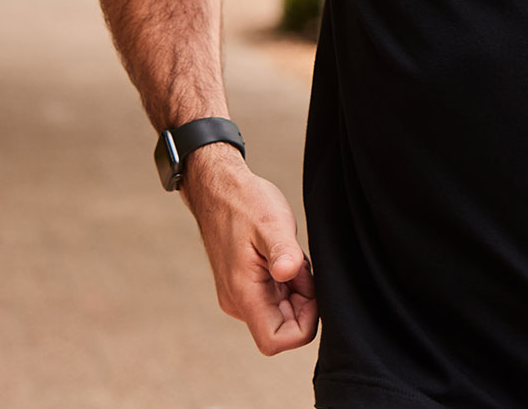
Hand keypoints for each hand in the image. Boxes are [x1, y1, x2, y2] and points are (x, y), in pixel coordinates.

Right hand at [180, 144, 317, 354]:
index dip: (303, 324)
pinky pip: (274, 298)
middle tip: (301, 265)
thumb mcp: (271, 222)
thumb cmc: (243, 202)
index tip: (309, 290)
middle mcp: (238, 302)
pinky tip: (284, 256)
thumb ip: (283, 250)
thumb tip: (289, 272)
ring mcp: (240, 295)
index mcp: (243, 293)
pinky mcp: (244, 285)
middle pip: (282, 327)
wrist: (217, 187)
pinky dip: (287, 283)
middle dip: (302, 302)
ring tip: (291, 256)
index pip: (275, 341)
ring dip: (295, 290)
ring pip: (280, 312)